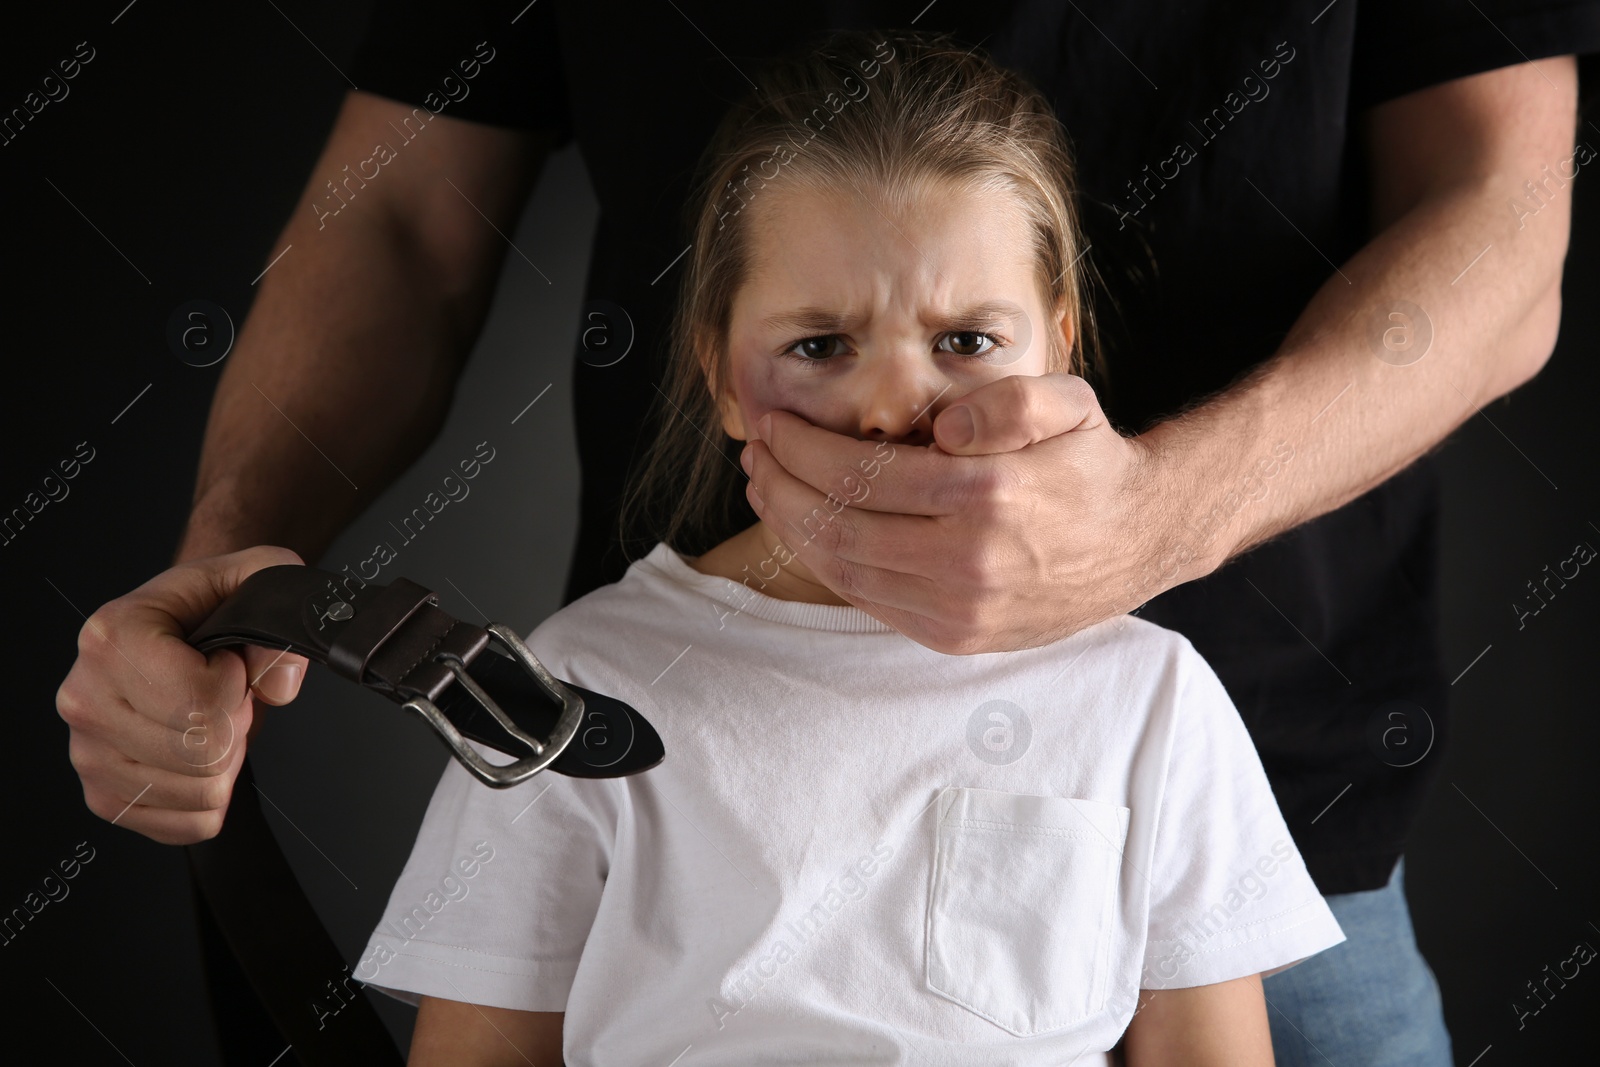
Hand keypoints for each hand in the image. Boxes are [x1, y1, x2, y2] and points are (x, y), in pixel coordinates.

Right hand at [55, 546, 310, 843]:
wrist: (178, 629)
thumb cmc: (211, 607)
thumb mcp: (259, 580)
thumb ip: (283, 609)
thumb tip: (278, 682)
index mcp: (112, 638)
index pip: (200, 699)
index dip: (236, 682)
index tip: (224, 660)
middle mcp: (84, 698)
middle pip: (202, 752)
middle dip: (234, 723)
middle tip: (221, 696)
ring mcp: (89, 754)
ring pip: (200, 792)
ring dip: (225, 760)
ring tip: (206, 720)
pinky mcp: (106, 798)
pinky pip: (188, 825)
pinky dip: (213, 796)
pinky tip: (199, 756)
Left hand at [740, 373, 1172, 654]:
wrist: (1139, 539)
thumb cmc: (1090, 463)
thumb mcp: (1068, 404)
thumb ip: (1007, 403)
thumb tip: (944, 427)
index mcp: (990, 497)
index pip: (864, 473)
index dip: (805, 449)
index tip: (776, 427)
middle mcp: (971, 562)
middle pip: (841, 525)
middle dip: (782, 488)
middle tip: (756, 456)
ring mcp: (962, 608)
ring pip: (847, 570)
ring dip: (793, 529)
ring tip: (766, 491)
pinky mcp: (958, 636)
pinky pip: (871, 601)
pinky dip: (828, 566)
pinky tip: (809, 534)